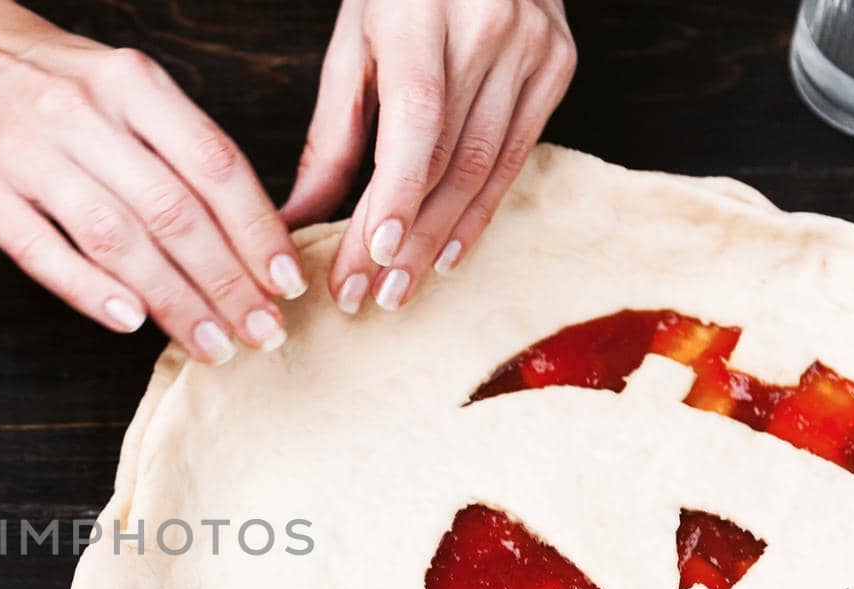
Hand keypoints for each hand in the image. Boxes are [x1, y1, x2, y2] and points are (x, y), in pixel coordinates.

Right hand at [0, 0, 306, 363]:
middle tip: (262, 330)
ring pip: (118, 240)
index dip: (258, 231)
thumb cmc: (48, 79)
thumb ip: (177, 145)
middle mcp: (83, 116)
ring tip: (212, 342)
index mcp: (131, 83)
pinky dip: (91, 291)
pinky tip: (131, 322)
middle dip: (228, 281)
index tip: (286, 282)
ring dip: (173, 301)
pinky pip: (45, 254)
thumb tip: (247, 230)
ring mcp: (29, 158)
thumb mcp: (122, 84)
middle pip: (174, 212)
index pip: (214, 166)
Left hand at [281, 0, 575, 312]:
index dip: (398, 192)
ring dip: (440, 238)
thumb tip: (295, 220)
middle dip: (405, 236)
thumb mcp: (352, 44)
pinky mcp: (558, 64)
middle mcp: (487, 27)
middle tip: (365, 296)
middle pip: (448, 156)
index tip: (371, 253)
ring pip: (485, 166)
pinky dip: (480, 212)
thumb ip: (330, 135)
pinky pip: (517, 156)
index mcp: (421, 12)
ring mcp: (532, 47)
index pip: (417, 119)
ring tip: (398, 289)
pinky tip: (449, 254)